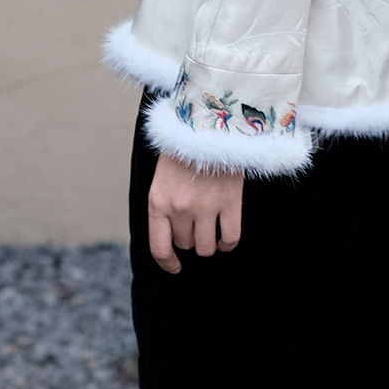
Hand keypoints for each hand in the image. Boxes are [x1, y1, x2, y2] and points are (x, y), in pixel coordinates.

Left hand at [148, 153, 243, 273]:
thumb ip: (163, 206)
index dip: (168, 263)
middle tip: (196, 222)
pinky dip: (228, 243)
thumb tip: (170, 235)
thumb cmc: (183, 148)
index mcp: (158, 202)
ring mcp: (205, 207)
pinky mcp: (230, 202)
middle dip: (190, 238)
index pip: (160, 248)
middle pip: (185, 245)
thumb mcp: (161, 177)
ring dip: (209, 242)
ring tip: (211, 229)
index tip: (175, 267)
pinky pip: (230, 238)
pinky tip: (226, 235)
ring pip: (206, 247)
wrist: (207, 121)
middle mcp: (179, 208)